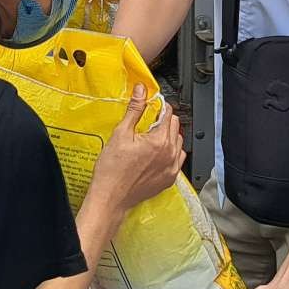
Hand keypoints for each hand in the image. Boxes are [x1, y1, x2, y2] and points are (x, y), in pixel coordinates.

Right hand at [88, 86, 185, 212]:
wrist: (111, 197)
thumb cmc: (112, 170)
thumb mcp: (121, 134)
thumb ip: (135, 110)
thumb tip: (141, 91)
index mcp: (159, 141)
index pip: (168, 113)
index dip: (158, 106)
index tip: (150, 106)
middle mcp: (170, 154)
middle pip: (175, 125)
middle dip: (163, 120)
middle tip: (146, 122)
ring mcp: (171, 168)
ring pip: (178, 142)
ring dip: (168, 135)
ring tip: (150, 139)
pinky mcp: (169, 179)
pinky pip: (177, 159)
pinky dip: (171, 152)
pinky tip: (156, 153)